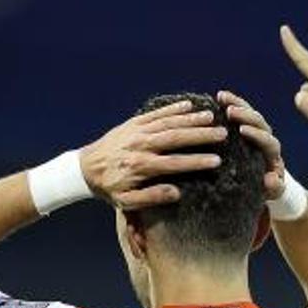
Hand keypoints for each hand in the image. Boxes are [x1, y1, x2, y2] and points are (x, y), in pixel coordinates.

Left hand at [79, 101, 227, 209]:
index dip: (197, 162)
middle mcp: (141, 146)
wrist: (85, 169)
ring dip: (191, 119)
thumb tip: (176, 193)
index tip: (217, 161)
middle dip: (200, 135)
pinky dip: (173, 108)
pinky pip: (156, 114)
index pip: (175, 163)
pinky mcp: (134, 123)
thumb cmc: (110, 188)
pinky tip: (189, 105)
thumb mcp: (127, 202)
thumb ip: (151, 198)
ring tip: (212, 117)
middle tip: (223, 134)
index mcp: (141, 167)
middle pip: (176, 138)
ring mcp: (137, 132)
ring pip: (168, 123)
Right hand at [217, 90, 284, 200]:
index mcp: (273, 153)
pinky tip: (219, 95)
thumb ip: (274, 187)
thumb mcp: (272, 192)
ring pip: (250, 112)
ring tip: (221, 97)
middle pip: (260, 122)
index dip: (256, 134)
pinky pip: (241, 111)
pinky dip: (232, 102)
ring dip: (237, 103)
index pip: (268, 140)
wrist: (264, 182)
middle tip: (230, 111)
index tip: (242, 130)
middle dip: (245, 115)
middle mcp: (266, 138)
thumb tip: (270, 178)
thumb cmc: (266, 189)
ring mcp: (256, 130)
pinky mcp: (246, 126)